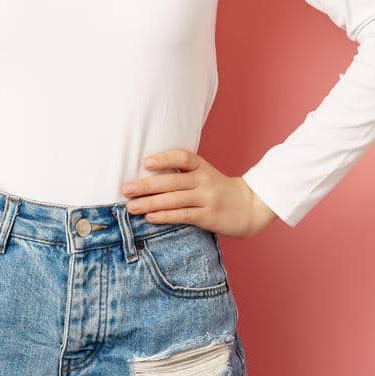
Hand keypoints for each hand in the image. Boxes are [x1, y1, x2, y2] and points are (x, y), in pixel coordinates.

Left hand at [120, 148, 282, 237]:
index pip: (182, 158)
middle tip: (125, 188)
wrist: (249, 206)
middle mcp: (204, 180)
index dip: (164, 159)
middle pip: (171, 181)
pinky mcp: (207, 217)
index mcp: (201, 166)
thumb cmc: (218, 189)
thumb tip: (146, 174)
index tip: (145, 162)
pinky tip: (150, 217)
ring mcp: (206, 199)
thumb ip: (182, 173)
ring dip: (149, 203)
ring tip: (130, 207)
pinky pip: (182, 216)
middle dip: (146, 185)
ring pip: (174, 200)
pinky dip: (164, 217)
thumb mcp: (204, 174)